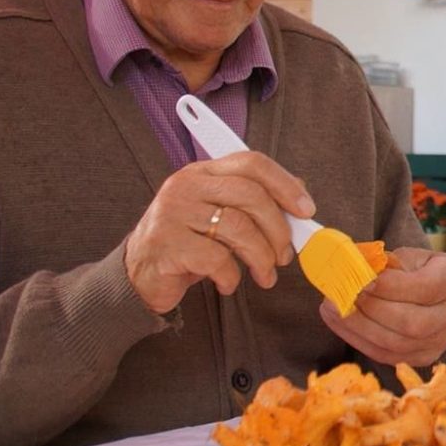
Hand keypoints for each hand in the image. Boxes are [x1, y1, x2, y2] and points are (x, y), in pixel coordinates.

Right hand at [123, 152, 315, 314]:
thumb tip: (300, 199)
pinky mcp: (168, 245)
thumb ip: (253, 203)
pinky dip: (232, 276)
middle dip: (278, 229)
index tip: (306, 210)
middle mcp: (186, 186)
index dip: (285, 185)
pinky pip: (217, 259)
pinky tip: (228, 282)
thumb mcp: (220, 216)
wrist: (139, 274)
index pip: (252, 163)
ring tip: (264, 275)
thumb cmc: (187, 244)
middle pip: (250, 195)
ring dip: (261, 258)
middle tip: (284, 255)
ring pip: (238, 228)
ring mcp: (174, 213)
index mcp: (203, 172)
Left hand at [318, 247, 445, 368]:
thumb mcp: (410, 257)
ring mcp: (438, 343)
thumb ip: (386, 263)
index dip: (391, 287)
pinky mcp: (420, 358)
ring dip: (358, 326)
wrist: (438, 296)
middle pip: (410, 323)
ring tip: (332, 307)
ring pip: (395, 344)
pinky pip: (384, 355)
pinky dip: (357, 339)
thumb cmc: (420, 270)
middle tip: (341, 294)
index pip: (425, 288)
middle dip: (370, 309)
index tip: (361, 279)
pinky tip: (339, 321)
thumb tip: (352, 270)